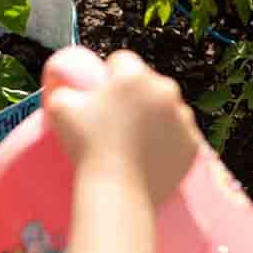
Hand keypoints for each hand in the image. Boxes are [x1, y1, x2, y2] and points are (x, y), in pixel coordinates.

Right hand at [43, 46, 201, 205]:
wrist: (117, 191)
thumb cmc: (86, 148)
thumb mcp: (59, 110)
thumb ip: (61, 86)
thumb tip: (63, 79)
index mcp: (134, 76)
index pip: (121, 60)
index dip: (108, 77)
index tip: (101, 98)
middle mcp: (165, 90)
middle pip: (148, 83)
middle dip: (134, 97)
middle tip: (115, 124)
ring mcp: (183, 117)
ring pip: (166, 108)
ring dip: (153, 118)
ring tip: (132, 143)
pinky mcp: (193, 143)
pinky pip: (180, 135)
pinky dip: (168, 142)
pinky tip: (149, 155)